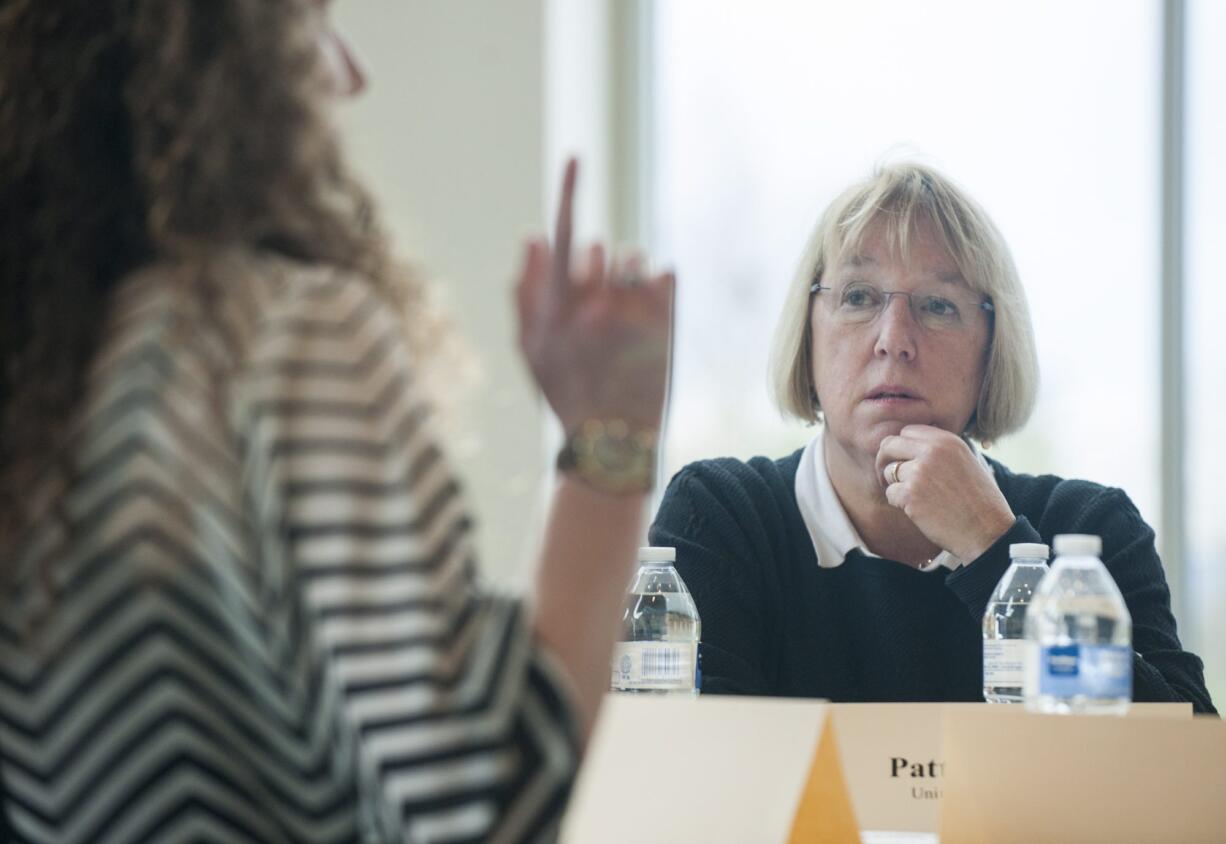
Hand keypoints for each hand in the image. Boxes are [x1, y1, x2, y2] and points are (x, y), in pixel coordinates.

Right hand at [516, 159, 673, 433]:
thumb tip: (534, 234)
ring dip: (628, 280)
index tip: (575, 157)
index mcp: (559, 305)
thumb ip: (526, 289)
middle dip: (596, 270)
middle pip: (600, 248)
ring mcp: (636, 310)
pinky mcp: (667, 319)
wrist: (614, 441)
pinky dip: (655, 292)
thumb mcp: (530, 348)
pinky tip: (645, 329)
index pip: (562, 231)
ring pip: (634, 260)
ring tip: (623, 325)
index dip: (568, 190)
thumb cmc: (565, 393)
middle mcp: (597, 300)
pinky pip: (664, 275)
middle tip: (596, 313)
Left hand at [875, 425, 1014, 563]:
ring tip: (915, 499)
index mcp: (947, 441)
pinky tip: (918, 510)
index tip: (903, 460)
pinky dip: (898, 504)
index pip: (908, 431)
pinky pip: (890, 493)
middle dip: (885, 460)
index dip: (902, 447)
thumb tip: (912, 446)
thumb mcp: (966, 462)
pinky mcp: (910, 494)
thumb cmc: (979, 501)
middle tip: (889, 476)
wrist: (987, 531)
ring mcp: (919, 472)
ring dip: (895, 485)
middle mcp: (932, 451)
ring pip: (888, 471)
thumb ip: (941, 451)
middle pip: (889, 444)